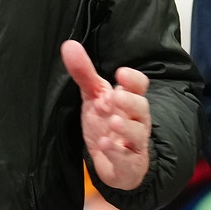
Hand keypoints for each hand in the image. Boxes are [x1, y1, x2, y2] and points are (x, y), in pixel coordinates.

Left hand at [60, 40, 151, 190]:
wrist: (112, 163)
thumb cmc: (106, 124)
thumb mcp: (93, 97)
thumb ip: (83, 73)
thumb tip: (69, 45)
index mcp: (128, 100)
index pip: (139, 86)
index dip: (133, 80)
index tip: (120, 74)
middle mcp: (136, 120)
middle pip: (142, 107)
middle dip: (130, 102)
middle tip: (115, 97)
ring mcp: (134, 143)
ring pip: (138, 133)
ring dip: (126, 127)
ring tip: (113, 122)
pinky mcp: (129, 164)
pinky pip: (127, 158)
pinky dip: (116, 152)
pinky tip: (104, 145)